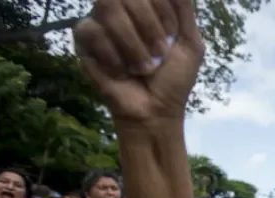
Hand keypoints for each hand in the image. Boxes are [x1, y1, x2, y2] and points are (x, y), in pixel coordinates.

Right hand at [73, 0, 204, 123]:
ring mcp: (101, 21)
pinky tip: (121, 71)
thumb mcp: (191, 43)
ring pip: (107, 6)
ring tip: (143, 67)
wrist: (155, 111)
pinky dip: (112, 54)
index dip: (162, 9)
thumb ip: (184, 8)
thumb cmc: (174, 79)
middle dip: (149, 25)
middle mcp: (122, 8)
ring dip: (132, 42)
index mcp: (147, 5)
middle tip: (160, 53)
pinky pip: (90, 30)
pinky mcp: (83, 41)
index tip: (172, 33)